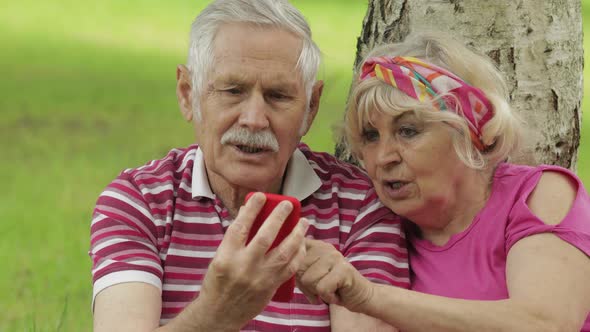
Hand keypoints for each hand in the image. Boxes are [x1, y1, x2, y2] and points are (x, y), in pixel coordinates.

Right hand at [197, 193, 308, 330]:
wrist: (219, 314)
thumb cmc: (217, 283)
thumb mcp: (219, 258)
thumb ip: (235, 239)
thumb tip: (250, 213)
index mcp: (226, 256)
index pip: (241, 227)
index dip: (252, 209)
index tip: (261, 196)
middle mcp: (243, 266)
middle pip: (266, 236)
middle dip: (279, 217)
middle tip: (288, 204)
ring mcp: (260, 278)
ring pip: (284, 252)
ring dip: (297, 235)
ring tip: (304, 222)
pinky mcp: (271, 287)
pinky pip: (290, 268)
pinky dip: (298, 254)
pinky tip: (301, 244)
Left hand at [296, 239, 374, 312]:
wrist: (360, 295)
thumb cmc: (332, 286)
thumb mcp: (312, 274)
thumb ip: (299, 267)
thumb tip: (284, 269)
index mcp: (316, 245)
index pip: (293, 253)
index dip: (295, 271)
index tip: (307, 278)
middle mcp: (325, 248)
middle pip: (298, 270)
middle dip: (306, 286)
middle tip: (320, 288)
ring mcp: (335, 257)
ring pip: (308, 280)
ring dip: (317, 292)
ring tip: (329, 290)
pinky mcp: (343, 270)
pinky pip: (322, 288)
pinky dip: (327, 297)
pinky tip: (335, 294)